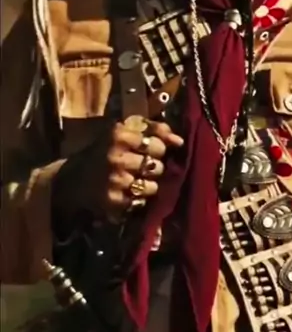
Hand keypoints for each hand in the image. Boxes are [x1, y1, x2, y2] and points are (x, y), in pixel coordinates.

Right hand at [52, 117, 183, 223]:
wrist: (71, 180)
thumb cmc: (103, 151)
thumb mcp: (123, 132)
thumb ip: (154, 130)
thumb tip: (180, 141)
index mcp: (119, 135)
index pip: (157, 145)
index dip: (158, 150)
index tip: (149, 151)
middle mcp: (116, 157)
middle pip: (157, 166)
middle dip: (155, 168)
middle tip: (143, 167)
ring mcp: (114, 180)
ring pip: (153, 186)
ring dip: (149, 185)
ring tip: (136, 181)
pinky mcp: (112, 201)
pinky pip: (141, 202)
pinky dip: (138, 199)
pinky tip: (128, 192)